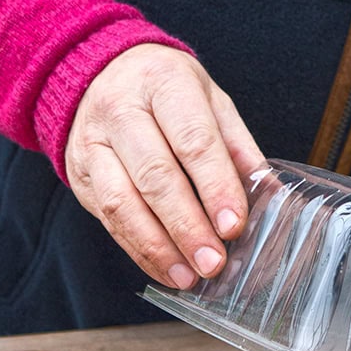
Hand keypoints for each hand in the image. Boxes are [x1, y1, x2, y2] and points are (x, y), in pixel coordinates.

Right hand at [64, 44, 265, 289]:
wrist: (99, 73)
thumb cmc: (167, 92)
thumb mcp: (211, 102)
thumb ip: (239, 149)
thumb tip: (271, 196)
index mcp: (164, 83)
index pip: (192, 141)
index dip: (215, 187)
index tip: (234, 226)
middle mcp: (120, 110)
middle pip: (155, 176)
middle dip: (187, 227)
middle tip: (214, 262)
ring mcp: (93, 143)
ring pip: (122, 203)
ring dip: (160, 248)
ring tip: (191, 277)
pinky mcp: (80, 175)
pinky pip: (108, 219)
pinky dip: (140, 251)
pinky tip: (167, 271)